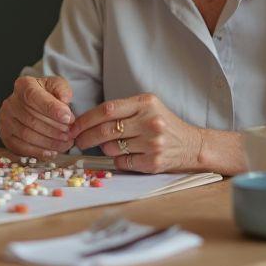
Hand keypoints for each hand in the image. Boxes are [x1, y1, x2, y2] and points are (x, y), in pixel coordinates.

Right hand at [0, 75, 74, 159]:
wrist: (35, 105)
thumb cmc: (47, 95)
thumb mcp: (58, 86)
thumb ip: (62, 90)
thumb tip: (64, 101)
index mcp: (23, 86)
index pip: (34, 97)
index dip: (52, 109)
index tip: (68, 118)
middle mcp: (10, 103)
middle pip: (31, 119)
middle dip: (54, 129)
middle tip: (70, 134)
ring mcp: (6, 120)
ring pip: (26, 135)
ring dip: (48, 142)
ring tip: (65, 143)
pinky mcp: (6, 135)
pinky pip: (21, 147)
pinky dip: (38, 151)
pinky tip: (52, 151)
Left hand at [70, 93, 203, 172]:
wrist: (192, 145)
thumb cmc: (163, 124)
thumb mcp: (147, 107)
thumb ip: (122, 110)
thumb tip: (85, 121)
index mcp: (146, 103)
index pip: (107, 109)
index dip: (86, 119)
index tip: (73, 126)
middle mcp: (150, 121)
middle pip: (105, 130)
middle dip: (86, 137)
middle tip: (77, 141)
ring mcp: (152, 143)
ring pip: (111, 147)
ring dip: (103, 148)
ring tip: (108, 146)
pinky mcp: (153, 162)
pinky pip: (122, 162)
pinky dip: (117, 160)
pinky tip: (123, 155)